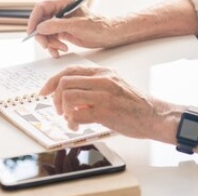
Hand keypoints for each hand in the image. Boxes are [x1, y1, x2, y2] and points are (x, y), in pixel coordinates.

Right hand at [26, 0, 125, 56]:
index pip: (41, 7)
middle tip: (47, 46)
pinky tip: (59, 51)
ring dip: (49, 43)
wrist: (107, 35)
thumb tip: (39, 28)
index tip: (31, 32)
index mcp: (63, 2)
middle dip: (42, 35)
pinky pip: (50, 38)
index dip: (34, 19)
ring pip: (44, 32)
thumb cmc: (97, 27)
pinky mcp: (61, 31)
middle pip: (40, 22)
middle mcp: (59, 10)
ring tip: (61, 49)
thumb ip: (56, 26)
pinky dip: (53, 46)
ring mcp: (60, 21)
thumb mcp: (76, 26)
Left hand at [38, 65, 156, 138]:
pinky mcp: (105, 112)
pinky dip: (71, 122)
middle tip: (59, 110)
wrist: (154, 115)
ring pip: (67, 97)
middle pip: (64, 82)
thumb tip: (69, 95)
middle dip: (55, 98)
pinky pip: (76, 114)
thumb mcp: (114, 85)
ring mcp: (103, 95)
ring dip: (63, 110)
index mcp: (103, 72)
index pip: (69, 70)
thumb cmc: (134, 104)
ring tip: (70, 119)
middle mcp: (102, 80)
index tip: (43, 92)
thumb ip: (93, 86)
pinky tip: (77, 126)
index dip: (51, 81)